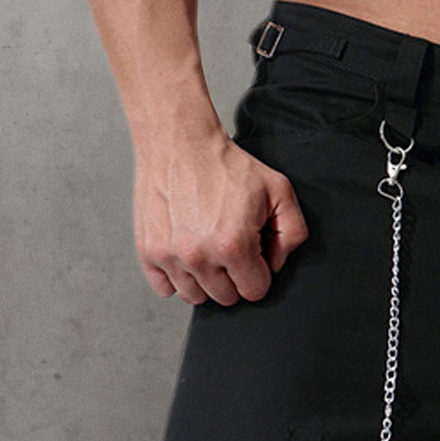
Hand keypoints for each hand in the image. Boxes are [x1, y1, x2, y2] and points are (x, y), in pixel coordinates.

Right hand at [133, 124, 308, 306]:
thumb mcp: (278, 191)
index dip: (258, 272)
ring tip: (207, 248)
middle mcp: (199, 256)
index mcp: (233, 245)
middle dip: (233, 276)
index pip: (255, 291)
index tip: (252, 252)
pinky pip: (165, 289)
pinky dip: (176, 277)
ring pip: (195, 297)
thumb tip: (274, 265)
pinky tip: (185, 253)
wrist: (179, 143)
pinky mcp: (148, 252)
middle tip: (229, 246)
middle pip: (225, 298)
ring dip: (205, 279)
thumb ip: (292, 233)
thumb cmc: (225, 165)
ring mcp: (170, 256)